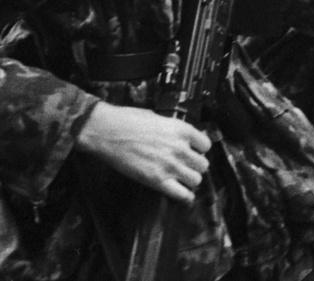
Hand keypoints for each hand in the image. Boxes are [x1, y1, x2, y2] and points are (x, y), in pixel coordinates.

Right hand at [76, 103, 210, 203]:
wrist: (107, 131)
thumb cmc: (127, 121)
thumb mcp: (157, 117)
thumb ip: (172, 129)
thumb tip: (180, 137)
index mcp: (181, 129)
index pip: (206, 144)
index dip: (200, 150)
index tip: (194, 152)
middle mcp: (179, 147)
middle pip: (203, 164)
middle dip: (195, 166)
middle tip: (187, 167)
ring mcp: (169, 165)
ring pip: (196, 180)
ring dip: (190, 181)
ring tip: (182, 179)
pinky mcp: (157, 180)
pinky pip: (182, 194)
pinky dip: (185, 197)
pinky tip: (182, 194)